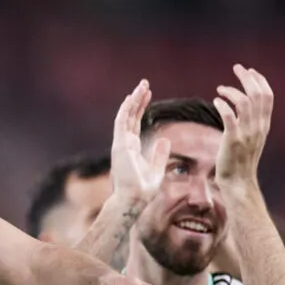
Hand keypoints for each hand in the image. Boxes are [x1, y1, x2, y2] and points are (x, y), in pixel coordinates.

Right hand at [110, 79, 168, 203]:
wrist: (134, 199)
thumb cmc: (143, 190)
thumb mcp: (156, 169)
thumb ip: (159, 154)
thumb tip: (165, 140)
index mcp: (131, 148)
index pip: (135, 123)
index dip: (141, 108)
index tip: (148, 95)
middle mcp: (124, 143)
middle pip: (130, 116)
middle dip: (137, 100)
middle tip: (144, 84)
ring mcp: (120, 143)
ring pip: (126, 116)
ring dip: (133, 100)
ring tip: (142, 86)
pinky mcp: (120, 145)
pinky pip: (122, 123)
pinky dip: (126, 109)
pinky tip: (132, 98)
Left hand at [214, 64, 272, 188]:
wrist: (238, 181)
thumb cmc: (240, 160)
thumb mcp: (251, 138)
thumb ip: (251, 121)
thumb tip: (245, 105)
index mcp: (264, 125)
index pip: (268, 97)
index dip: (260, 81)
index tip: (250, 71)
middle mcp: (258, 127)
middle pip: (258, 95)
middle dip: (248, 78)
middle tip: (237, 68)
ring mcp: (246, 133)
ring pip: (244, 103)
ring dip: (232, 91)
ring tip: (220, 88)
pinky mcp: (233, 140)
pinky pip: (229, 117)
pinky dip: (223, 106)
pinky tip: (216, 101)